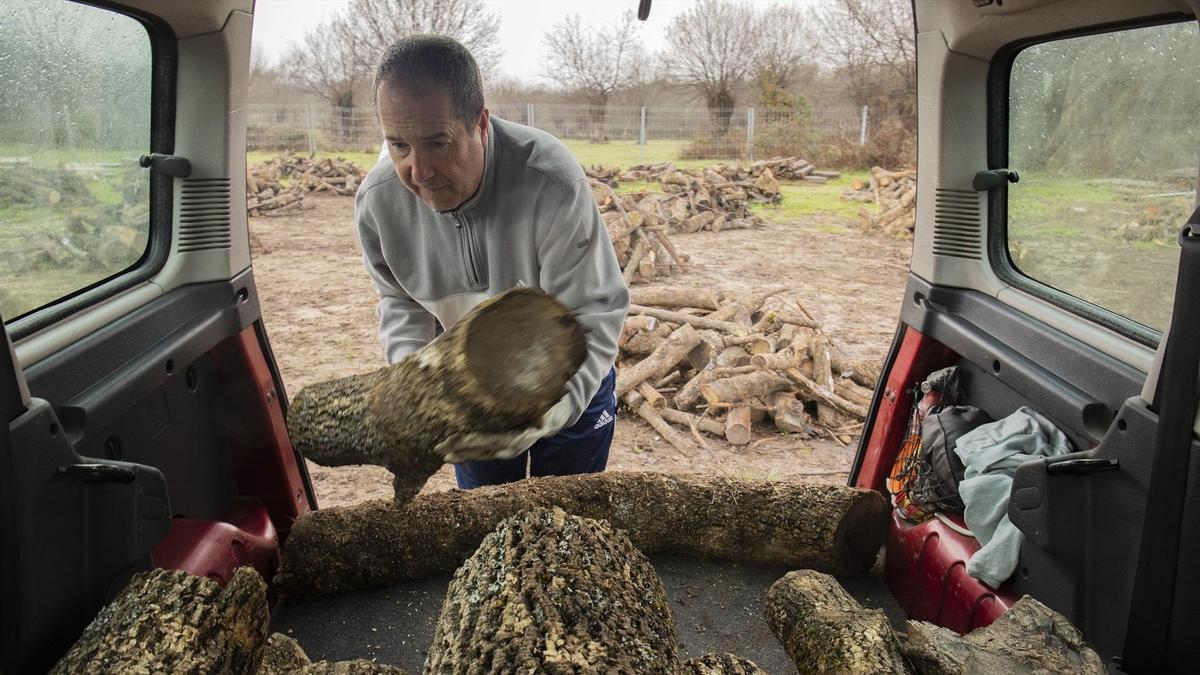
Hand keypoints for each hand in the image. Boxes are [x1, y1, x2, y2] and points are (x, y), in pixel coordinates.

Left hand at [435, 396, 573, 462]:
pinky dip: (468, 454)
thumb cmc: (547, 405)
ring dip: (462, 454)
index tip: (457, 439)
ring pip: (482, 454)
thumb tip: (542, 422)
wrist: (554, 416)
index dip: (475, 441)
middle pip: (484, 449)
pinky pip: (484, 453)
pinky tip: (452, 455)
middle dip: (461, 449)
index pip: (494, 439)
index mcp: (522, 436)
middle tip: (439, 448)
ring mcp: (508, 449)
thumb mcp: (548, 407)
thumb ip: (543, 414)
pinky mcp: (502, 448)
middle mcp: (513, 446)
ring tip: (442, 454)